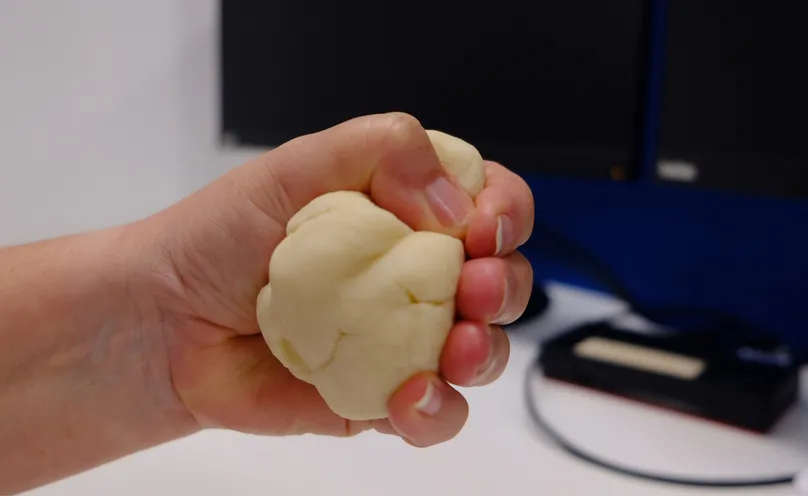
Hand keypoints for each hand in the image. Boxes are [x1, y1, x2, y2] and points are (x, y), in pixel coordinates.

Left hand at [145, 113, 533, 446]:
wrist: (166, 321)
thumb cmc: (220, 238)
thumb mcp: (297, 165)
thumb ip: (381, 149)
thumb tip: (452, 201)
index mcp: (404, 209)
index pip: (487, 204)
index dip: (505, 213)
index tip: (484, 225)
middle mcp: (412, 273)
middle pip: (500, 280)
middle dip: (505, 285)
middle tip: (476, 286)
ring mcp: (401, 338)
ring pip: (484, 351)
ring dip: (487, 352)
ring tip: (458, 347)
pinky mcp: (381, 395)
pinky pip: (435, 413)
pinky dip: (437, 410)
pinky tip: (410, 396)